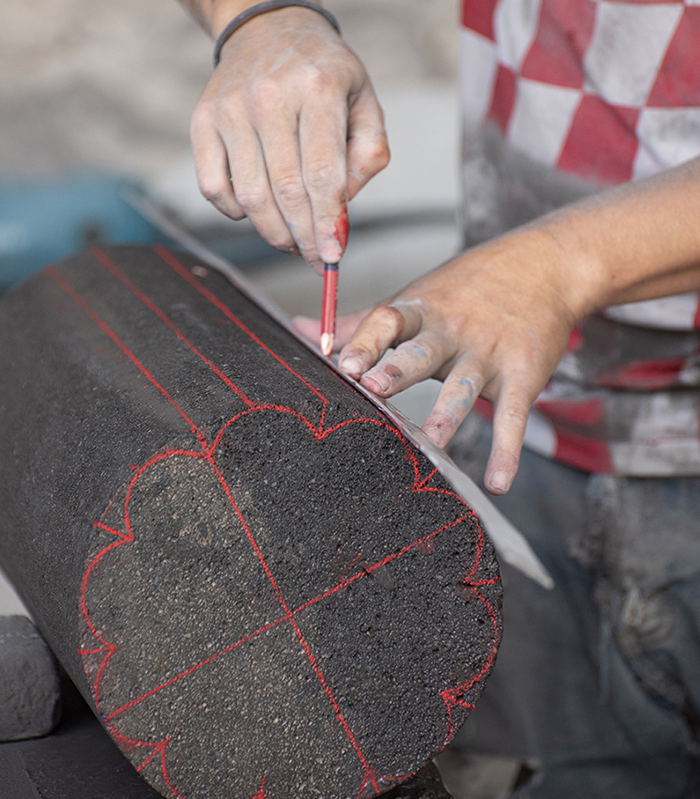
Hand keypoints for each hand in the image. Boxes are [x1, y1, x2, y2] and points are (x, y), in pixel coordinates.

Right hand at [189, 6, 388, 268]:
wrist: (268, 29)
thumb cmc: (322, 74)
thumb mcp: (363, 101)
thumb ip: (368, 154)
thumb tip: (341, 209)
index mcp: (317, 88)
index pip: (322, 174)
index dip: (327, 224)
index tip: (333, 258)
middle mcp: (269, 96)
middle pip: (286, 192)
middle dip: (304, 238)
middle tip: (315, 259)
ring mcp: (230, 109)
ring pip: (250, 198)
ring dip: (273, 233)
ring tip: (292, 241)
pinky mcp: (202, 122)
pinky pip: (214, 189)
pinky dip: (236, 213)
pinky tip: (257, 209)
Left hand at [297, 227, 583, 494]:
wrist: (544, 266)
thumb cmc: (466, 290)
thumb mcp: (414, 300)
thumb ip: (360, 324)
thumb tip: (302, 329)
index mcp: (418, 313)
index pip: (386, 321)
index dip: (364, 341)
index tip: (343, 363)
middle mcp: (451, 332)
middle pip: (421, 351)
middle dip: (398, 370)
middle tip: (375, 387)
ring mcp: (487, 353)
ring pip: (464, 386)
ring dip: (447, 414)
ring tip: (431, 443)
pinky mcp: (522, 374)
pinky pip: (514, 416)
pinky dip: (507, 451)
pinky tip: (497, 483)